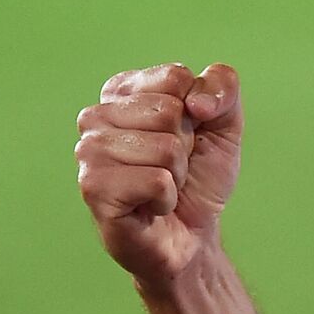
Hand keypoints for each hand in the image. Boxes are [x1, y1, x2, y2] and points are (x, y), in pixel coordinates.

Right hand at [76, 63, 241, 285]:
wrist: (193, 235)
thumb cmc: (199, 177)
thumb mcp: (225, 123)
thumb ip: (222, 85)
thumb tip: (196, 101)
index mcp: (121, 90)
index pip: (175, 77)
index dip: (197, 112)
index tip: (186, 136)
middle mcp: (96, 116)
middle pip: (169, 112)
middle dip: (185, 146)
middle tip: (171, 168)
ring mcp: (89, 152)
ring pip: (164, 148)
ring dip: (176, 174)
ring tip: (160, 187)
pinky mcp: (94, 188)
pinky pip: (156, 181)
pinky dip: (167, 197)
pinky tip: (151, 206)